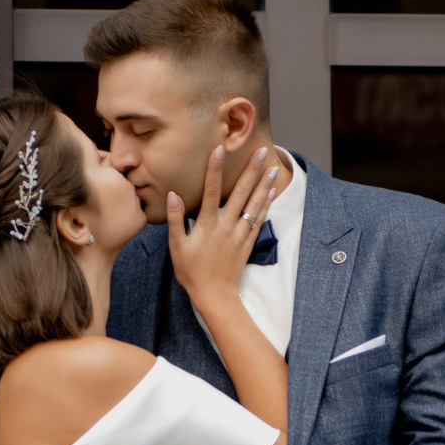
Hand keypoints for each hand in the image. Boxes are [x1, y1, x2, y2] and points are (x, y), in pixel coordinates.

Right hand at [167, 144, 282, 309]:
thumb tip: (173, 195)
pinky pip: (259, 219)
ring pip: (254, 204)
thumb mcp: (177, 247)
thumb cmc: (192, 272)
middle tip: (259, 150)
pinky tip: (271, 192)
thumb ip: (176, 220)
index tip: (219, 149)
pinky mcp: (248, 242)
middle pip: (241, 192)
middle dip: (250, 170)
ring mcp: (240, 234)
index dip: (215, 169)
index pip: (211, 190)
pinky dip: (266, 204)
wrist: (215, 295)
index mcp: (208, 225)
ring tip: (270, 167)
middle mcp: (227, 226)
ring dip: (263, 184)